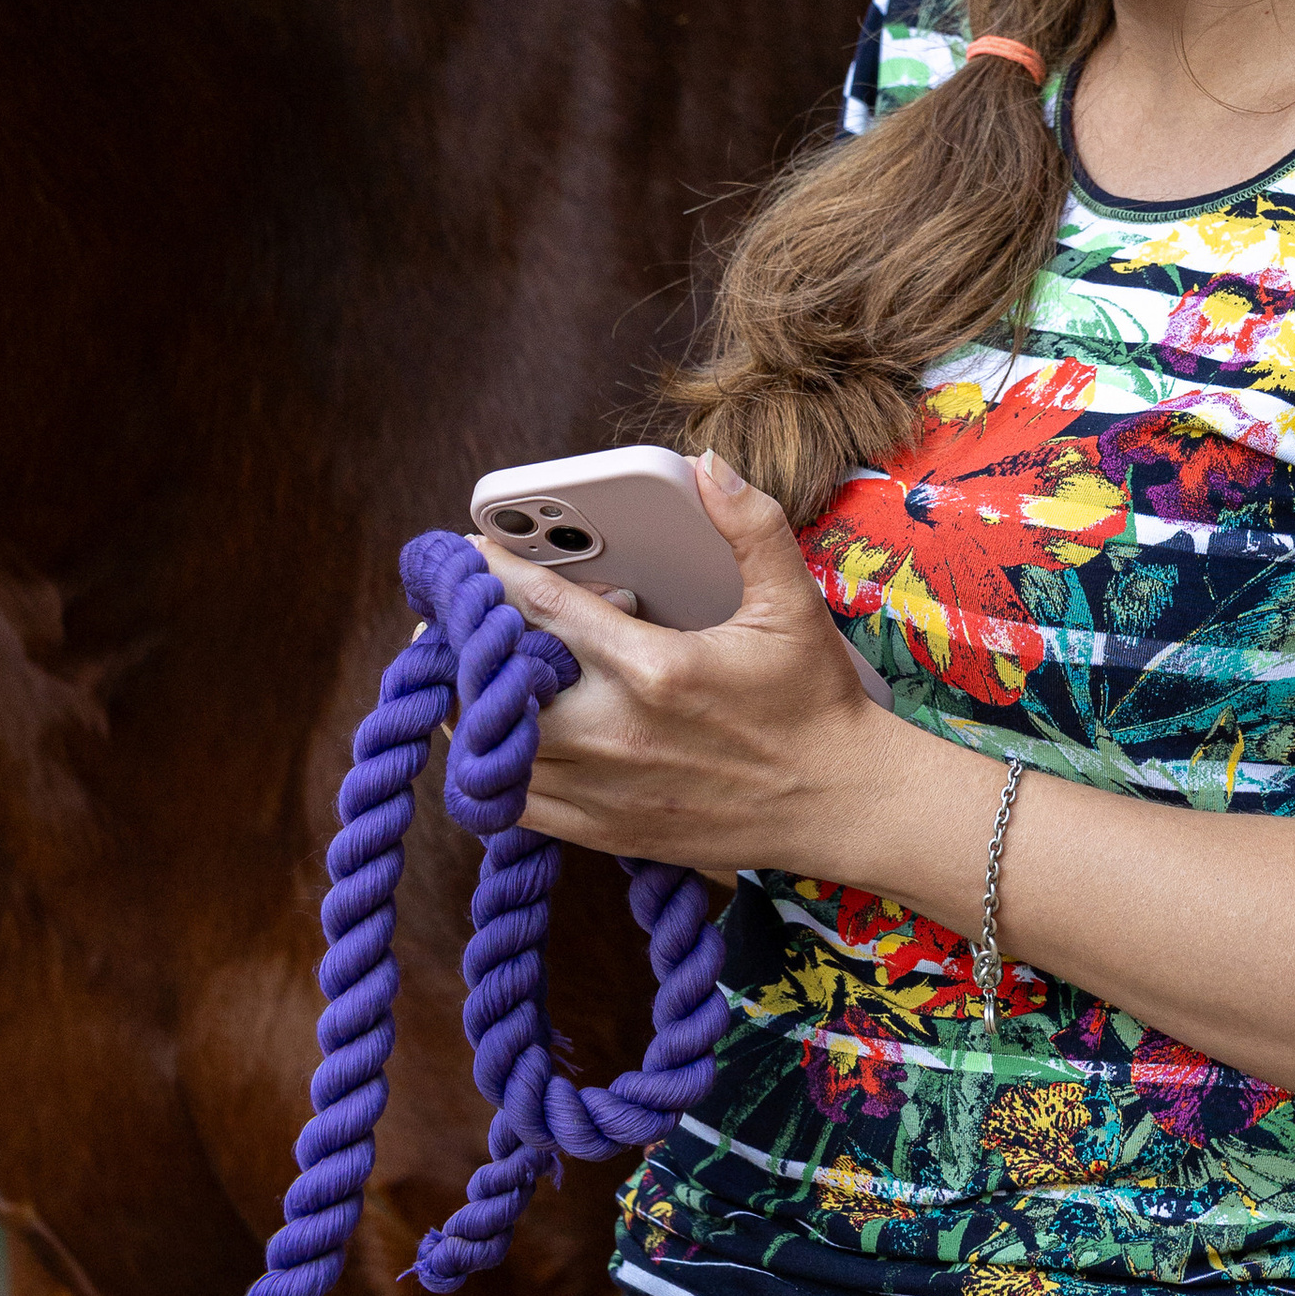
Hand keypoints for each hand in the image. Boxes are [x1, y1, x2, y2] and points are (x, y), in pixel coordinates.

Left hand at [473, 453, 894, 874]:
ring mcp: (604, 788)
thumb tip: (709, 464)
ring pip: (492, 743)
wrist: (840, 804)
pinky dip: (491, 763)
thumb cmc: (814, 702)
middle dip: (468, 640)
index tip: (467, 551)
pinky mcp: (603, 831)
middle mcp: (616, 732)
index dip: (494, 571)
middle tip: (454, 615)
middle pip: (496, 678)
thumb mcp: (791, 603)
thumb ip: (749, 525)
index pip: (542, 606)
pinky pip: (511, 801)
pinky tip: (499, 732)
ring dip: (473, 702)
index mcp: (655, 667)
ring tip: (472, 669)